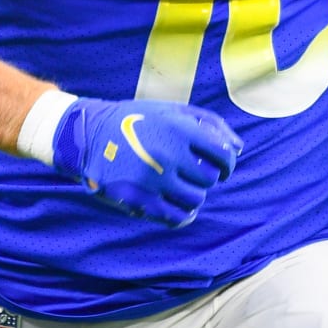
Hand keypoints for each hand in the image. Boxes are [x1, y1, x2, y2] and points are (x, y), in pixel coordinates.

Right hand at [51, 98, 242, 226]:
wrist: (89, 135)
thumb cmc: (138, 120)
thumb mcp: (172, 110)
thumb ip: (210, 125)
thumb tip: (239, 148)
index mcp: (179, 129)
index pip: (223, 155)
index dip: (228, 163)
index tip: (222, 166)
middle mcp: (168, 155)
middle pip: (209, 179)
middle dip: (207, 177)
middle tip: (195, 174)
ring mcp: (153, 180)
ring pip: (195, 200)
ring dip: (194, 195)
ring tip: (182, 186)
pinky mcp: (138, 201)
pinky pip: (175, 217)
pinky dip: (182, 214)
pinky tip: (178, 205)